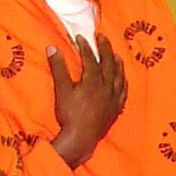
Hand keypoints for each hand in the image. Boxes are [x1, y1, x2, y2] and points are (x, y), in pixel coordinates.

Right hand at [49, 44, 127, 165]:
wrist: (81, 138)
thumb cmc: (69, 115)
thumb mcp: (61, 90)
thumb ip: (58, 68)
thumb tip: (52, 48)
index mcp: (93, 80)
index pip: (91, 58)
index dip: (85, 46)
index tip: (80, 37)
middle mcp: (107, 87)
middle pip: (109, 63)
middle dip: (105, 48)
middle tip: (102, 38)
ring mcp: (114, 98)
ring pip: (119, 76)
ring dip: (117, 63)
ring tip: (116, 55)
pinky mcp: (116, 109)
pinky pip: (123, 91)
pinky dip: (123, 82)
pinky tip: (122, 79)